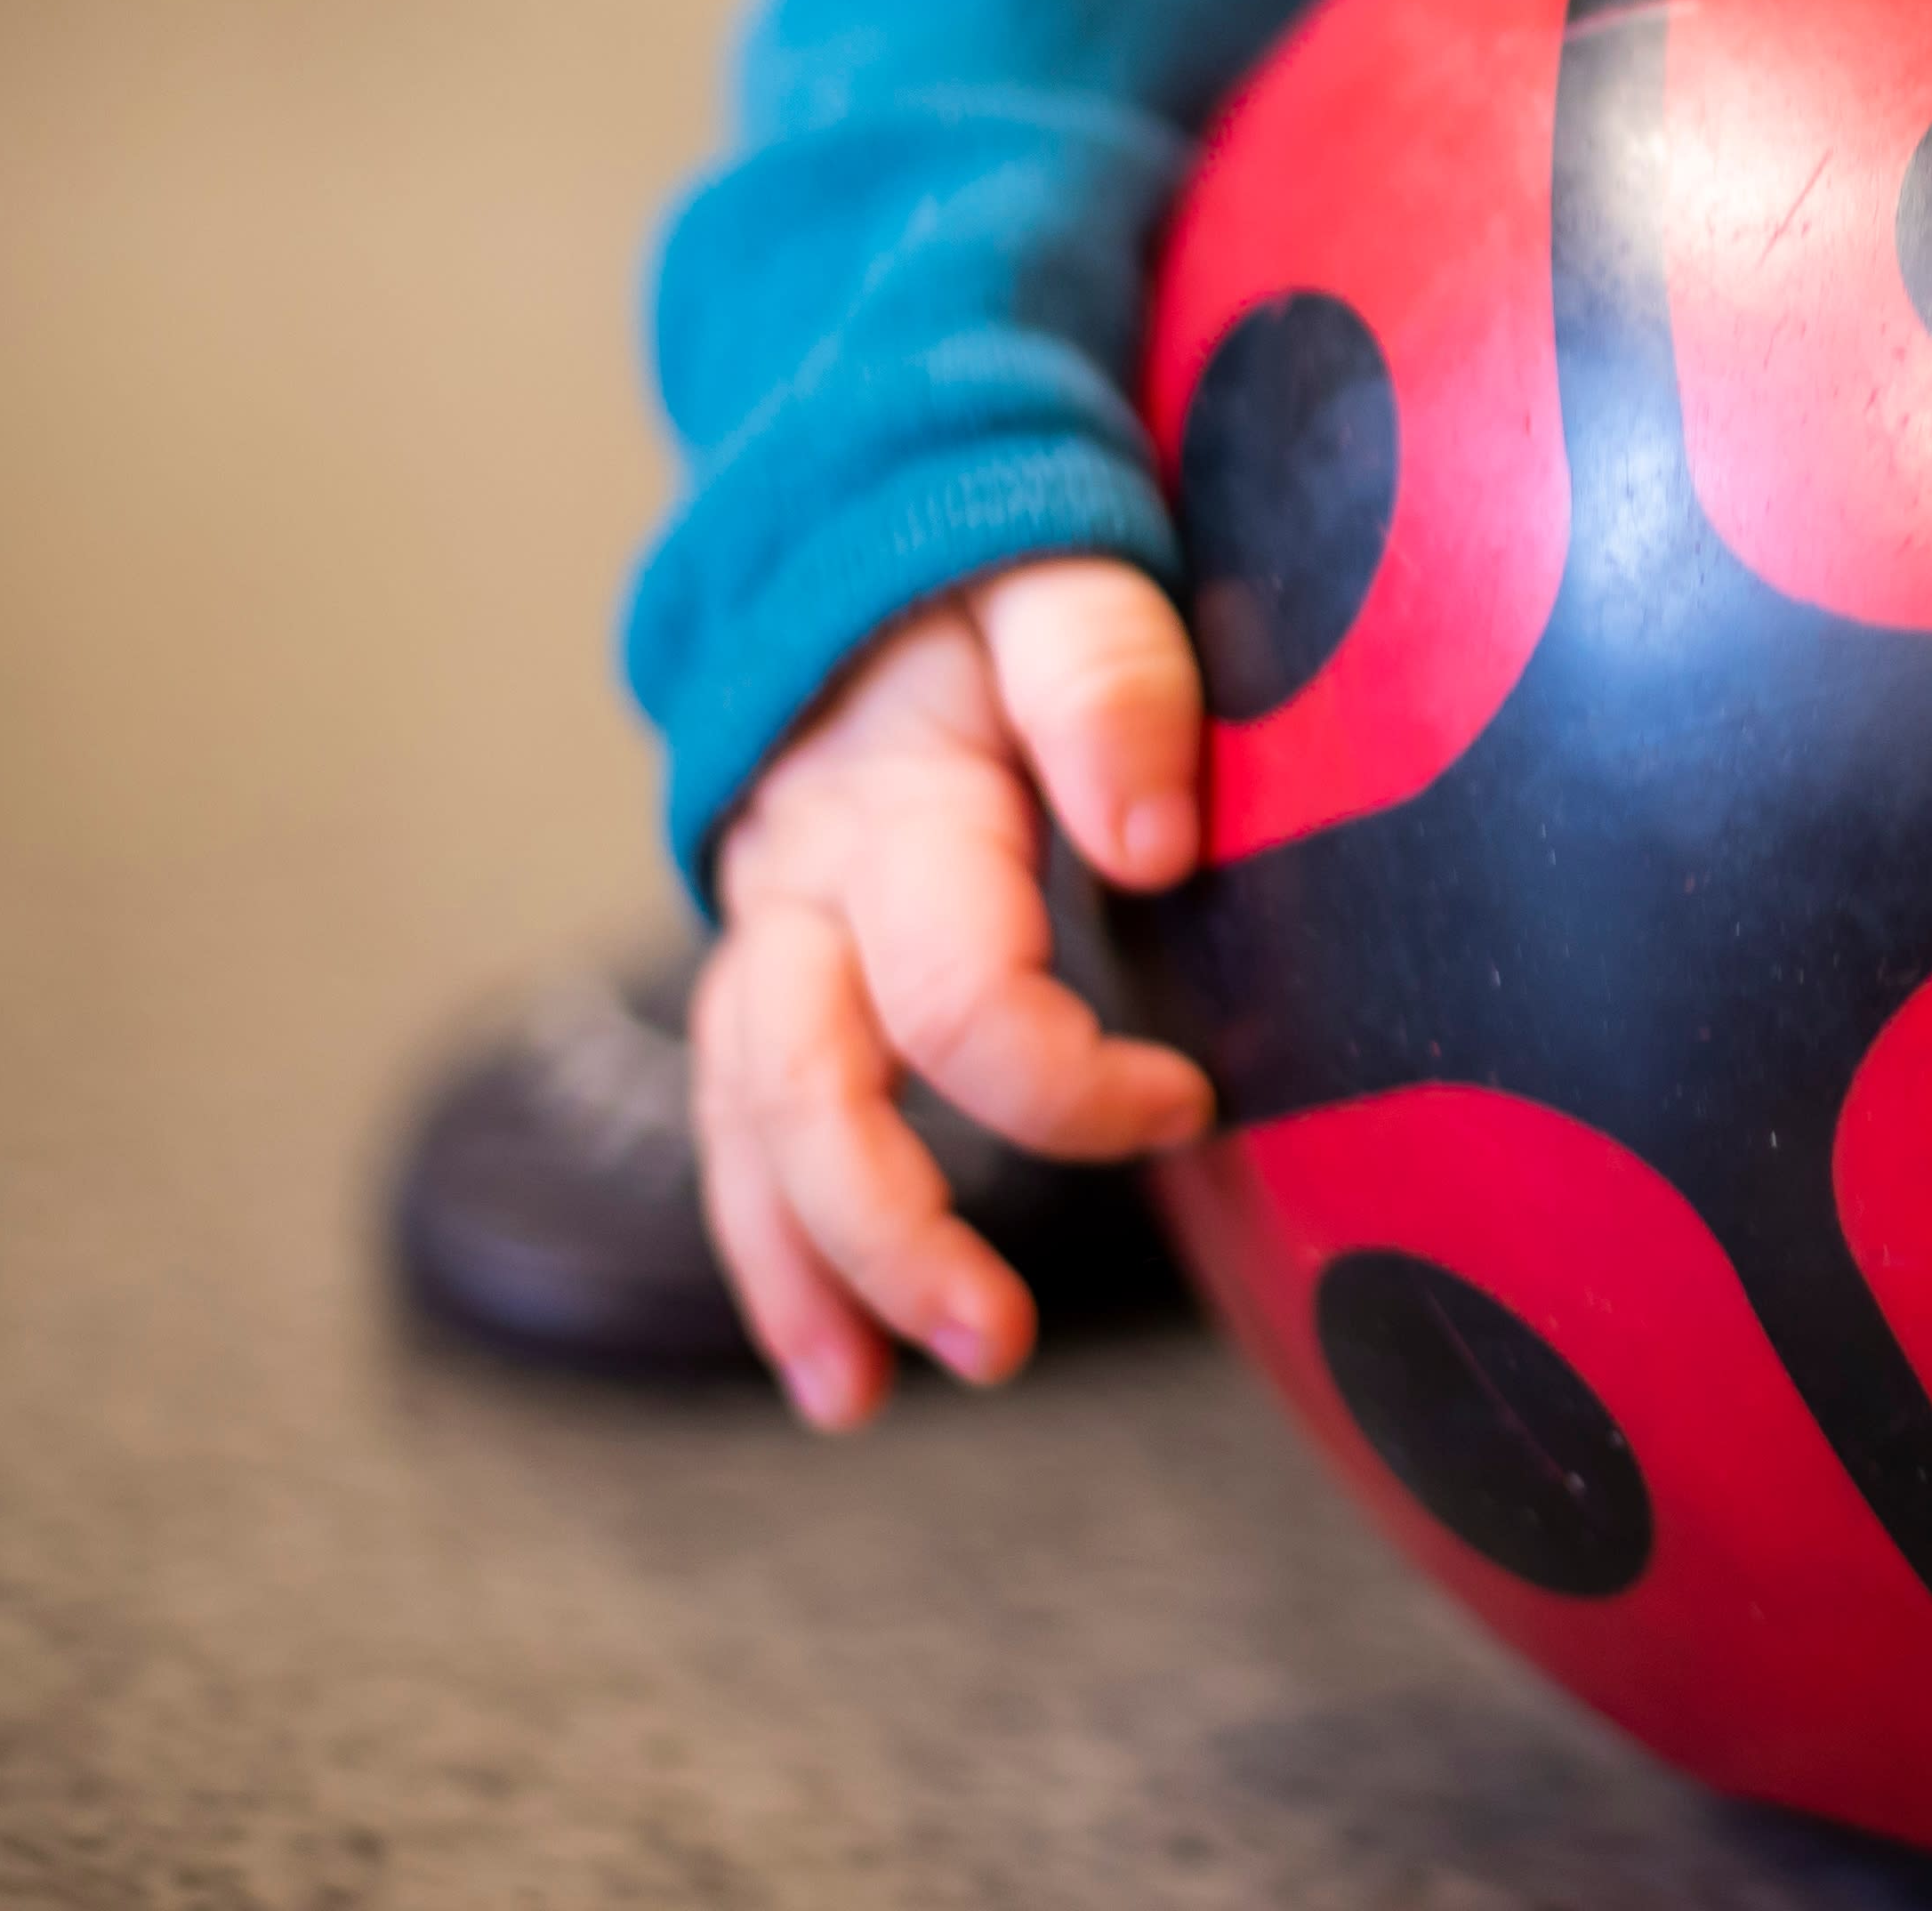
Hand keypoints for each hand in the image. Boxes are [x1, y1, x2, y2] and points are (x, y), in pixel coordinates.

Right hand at [698, 558, 1216, 1429]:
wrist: (887, 530)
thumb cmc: (1011, 569)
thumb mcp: (1073, 583)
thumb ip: (1113, 690)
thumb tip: (1152, 842)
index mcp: (893, 801)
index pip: (956, 994)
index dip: (1075, 1080)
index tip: (1191, 1100)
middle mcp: (803, 878)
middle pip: (801, 1084)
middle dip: (887, 1230)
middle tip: (996, 1343)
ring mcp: (770, 929)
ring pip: (745, 1124)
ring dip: (801, 1269)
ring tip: (859, 1401)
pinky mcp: (770, 967)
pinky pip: (740, 1123)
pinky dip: (773, 1244)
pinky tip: (830, 1358)